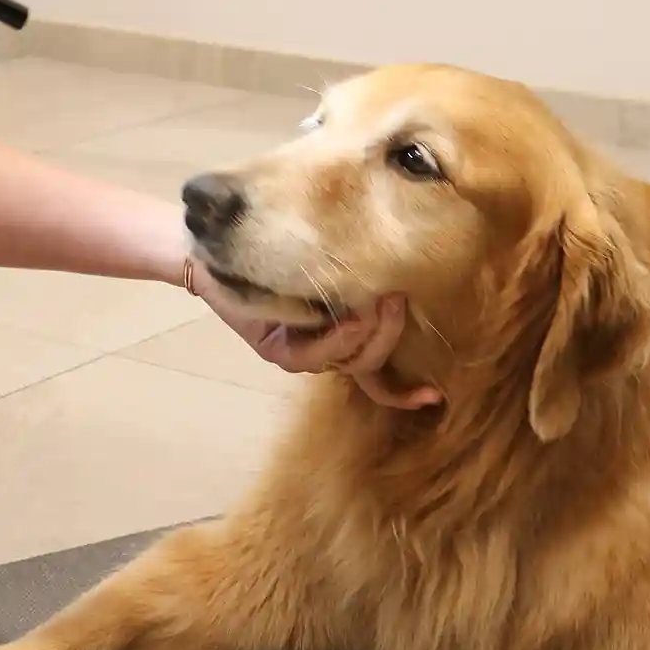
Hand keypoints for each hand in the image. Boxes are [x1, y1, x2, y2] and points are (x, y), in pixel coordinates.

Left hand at [191, 267, 441, 408]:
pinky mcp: (278, 351)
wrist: (215, 252)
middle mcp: (323, 352)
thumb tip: (404, 277)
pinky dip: (338, 338)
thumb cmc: (272, 252)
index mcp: (340, 338)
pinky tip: (350, 318)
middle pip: (371, 363)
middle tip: (398, 301)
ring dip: (369, 334)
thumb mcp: (324, 266)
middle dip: (390, 336)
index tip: (434, 396)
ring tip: (380, 303)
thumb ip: (357, 282)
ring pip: (349, 359)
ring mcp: (301, 355)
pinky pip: (314, 356)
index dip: (403, 393)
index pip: (377, 377)